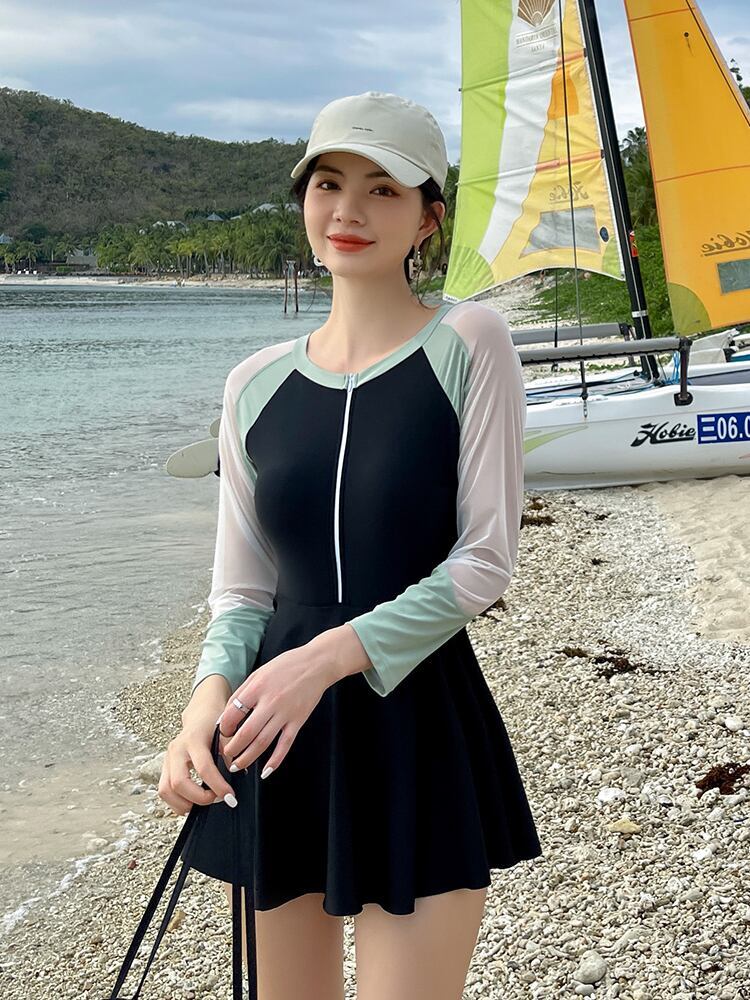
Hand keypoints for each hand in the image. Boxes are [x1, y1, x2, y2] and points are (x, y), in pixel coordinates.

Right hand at [158, 706, 237, 815]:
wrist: (200, 716)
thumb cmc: (214, 723)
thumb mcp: (227, 732)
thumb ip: (231, 750)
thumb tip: (235, 770)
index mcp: (193, 739)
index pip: (203, 768)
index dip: (217, 786)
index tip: (230, 796)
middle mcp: (176, 749)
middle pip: (178, 783)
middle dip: (199, 798)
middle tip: (217, 799)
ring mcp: (167, 759)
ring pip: (166, 790)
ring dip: (185, 803)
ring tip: (204, 802)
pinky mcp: (165, 768)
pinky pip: (164, 791)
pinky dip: (177, 802)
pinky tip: (193, 801)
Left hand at [217, 643, 334, 776]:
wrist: (317, 664)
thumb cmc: (286, 666)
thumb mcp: (259, 673)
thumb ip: (242, 693)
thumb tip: (226, 715)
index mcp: (257, 688)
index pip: (233, 714)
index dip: (224, 727)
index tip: (222, 733)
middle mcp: (271, 702)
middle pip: (246, 733)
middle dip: (232, 749)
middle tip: (226, 756)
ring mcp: (286, 713)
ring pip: (263, 742)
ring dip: (247, 758)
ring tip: (237, 766)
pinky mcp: (298, 721)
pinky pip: (285, 745)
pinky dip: (275, 761)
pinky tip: (266, 771)